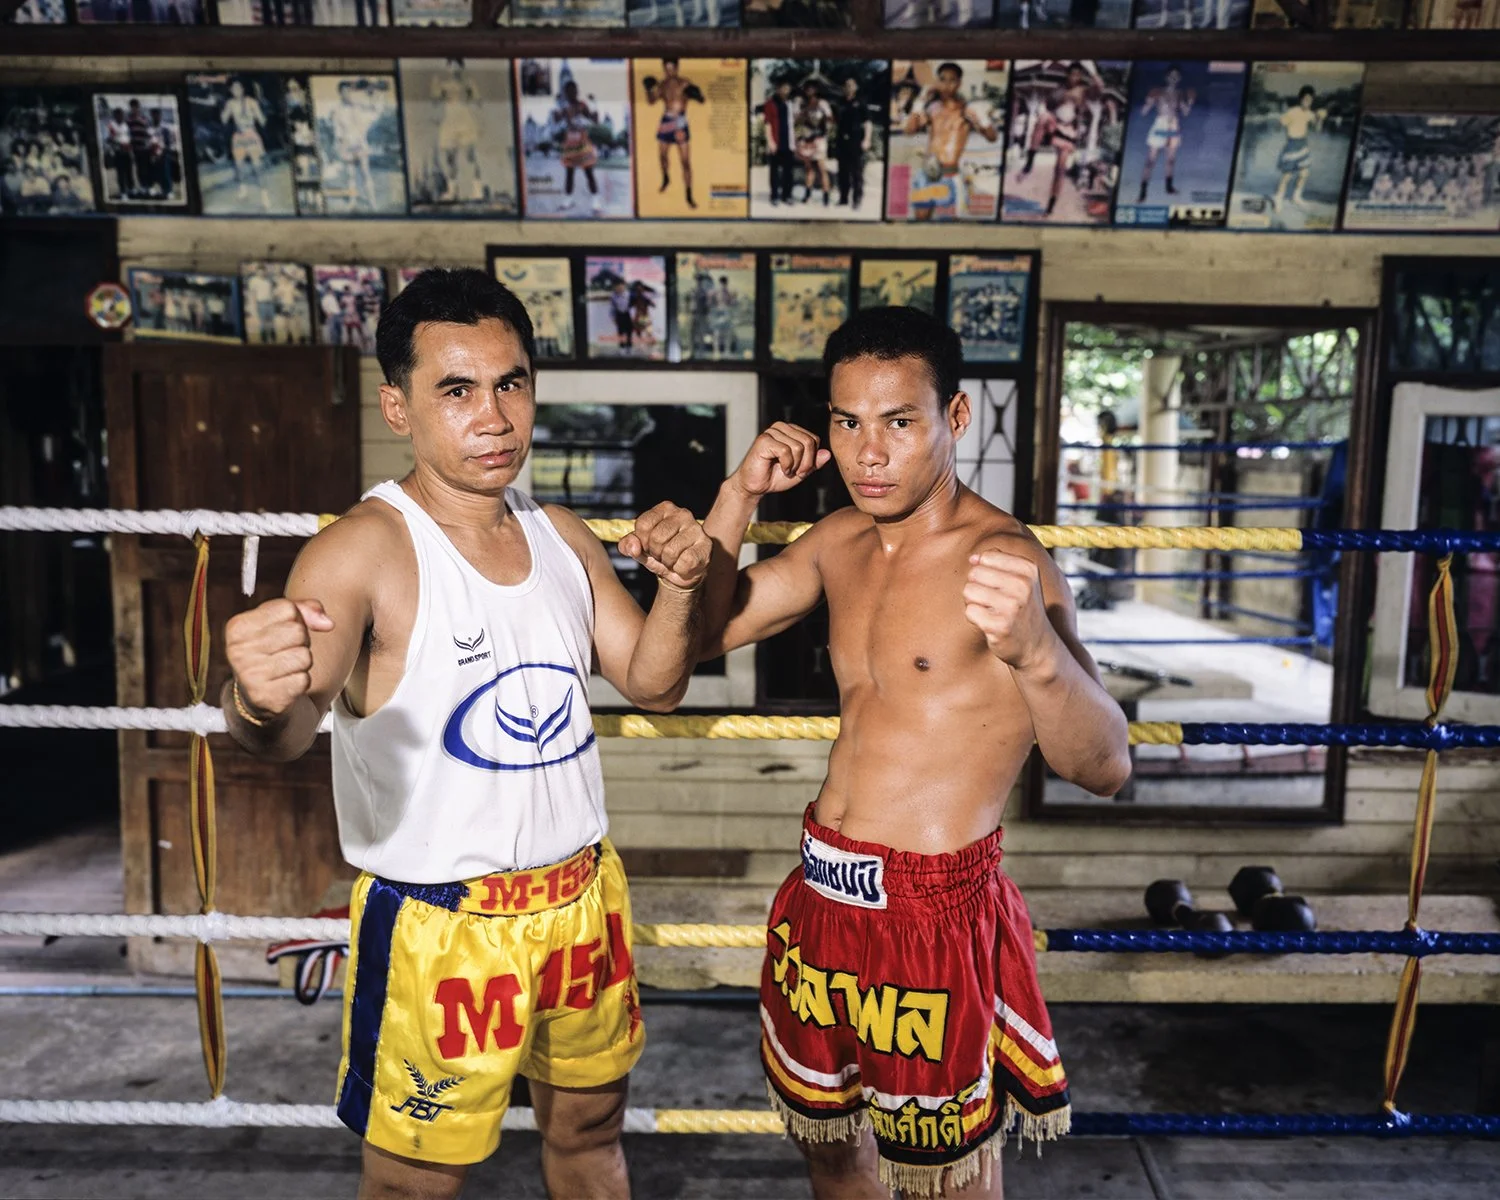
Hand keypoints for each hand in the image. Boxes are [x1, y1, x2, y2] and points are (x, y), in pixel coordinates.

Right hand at [224, 598, 333, 717]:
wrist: (257, 695)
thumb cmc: (270, 652)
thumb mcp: (280, 622)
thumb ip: (305, 609)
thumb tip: (327, 623)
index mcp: (238, 627)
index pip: (288, 609)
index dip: (296, 619)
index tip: (282, 632)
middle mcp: (238, 651)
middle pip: (298, 632)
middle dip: (301, 641)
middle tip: (285, 651)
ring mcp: (250, 675)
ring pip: (304, 657)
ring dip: (302, 663)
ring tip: (285, 668)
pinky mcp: (266, 697)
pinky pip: (304, 680)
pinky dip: (301, 681)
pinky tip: (284, 683)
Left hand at [618, 502, 711, 591]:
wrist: (681, 572)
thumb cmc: (660, 554)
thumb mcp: (640, 549)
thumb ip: (628, 545)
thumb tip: (633, 547)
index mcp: (665, 508)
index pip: (642, 525)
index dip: (642, 542)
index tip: (649, 546)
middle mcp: (682, 514)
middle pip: (656, 538)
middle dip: (656, 553)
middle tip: (663, 554)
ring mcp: (696, 529)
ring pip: (670, 551)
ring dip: (668, 562)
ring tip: (673, 559)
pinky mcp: (706, 545)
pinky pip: (684, 562)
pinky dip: (680, 569)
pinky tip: (684, 564)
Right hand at [728, 422, 829, 498]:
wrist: (754, 486)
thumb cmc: (774, 477)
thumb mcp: (800, 471)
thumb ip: (813, 463)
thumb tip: (827, 453)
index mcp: (791, 431)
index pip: (813, 439)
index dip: (812, 458)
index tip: (801, 470)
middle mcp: (781, 427)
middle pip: (808, 442)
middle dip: (805, 463)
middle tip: (795, 473)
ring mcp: (771, 432)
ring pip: (798, 446)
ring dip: (795, 465)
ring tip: (786, 470)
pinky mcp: (764, 440)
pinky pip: (786, 451)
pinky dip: (786, 465)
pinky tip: (779, 469)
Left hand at [962, 549, 1057, 670]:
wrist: (1037, 646)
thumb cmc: (1022, 609)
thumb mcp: (1021, 579)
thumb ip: (998, 561)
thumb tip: (973, 558)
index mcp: (1028, 569)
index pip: (987, 557)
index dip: (984, 571)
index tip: (999, 587)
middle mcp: (1022, 585)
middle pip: (974, 573)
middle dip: (977, 587)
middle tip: (993, 602)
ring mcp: (1012, 606)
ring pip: (968, 591)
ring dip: (973, 603)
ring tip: (991, 612)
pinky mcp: (1000, 626)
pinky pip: (969, 611)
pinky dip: (974, 618)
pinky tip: (990, 624)